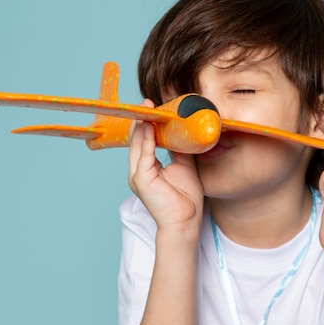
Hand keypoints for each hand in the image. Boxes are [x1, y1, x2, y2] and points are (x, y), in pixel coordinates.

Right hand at [128, 99, 204, 233]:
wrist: (186, 222)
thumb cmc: (186, 199)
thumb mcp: (184, 166)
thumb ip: (179, 149)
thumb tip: (183, 131)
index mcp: (147, 169)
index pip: (144, 142)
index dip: (147, 124)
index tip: (153, 108)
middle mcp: (139, 171)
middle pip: (137, 140)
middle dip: (142, 120)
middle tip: (147, 102)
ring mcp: (137, 175)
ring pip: (138, 144)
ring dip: (142, 125)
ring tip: (146, 108)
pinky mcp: (141, 179)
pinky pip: (143, 154)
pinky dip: (146, 138)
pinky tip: (150, 125)